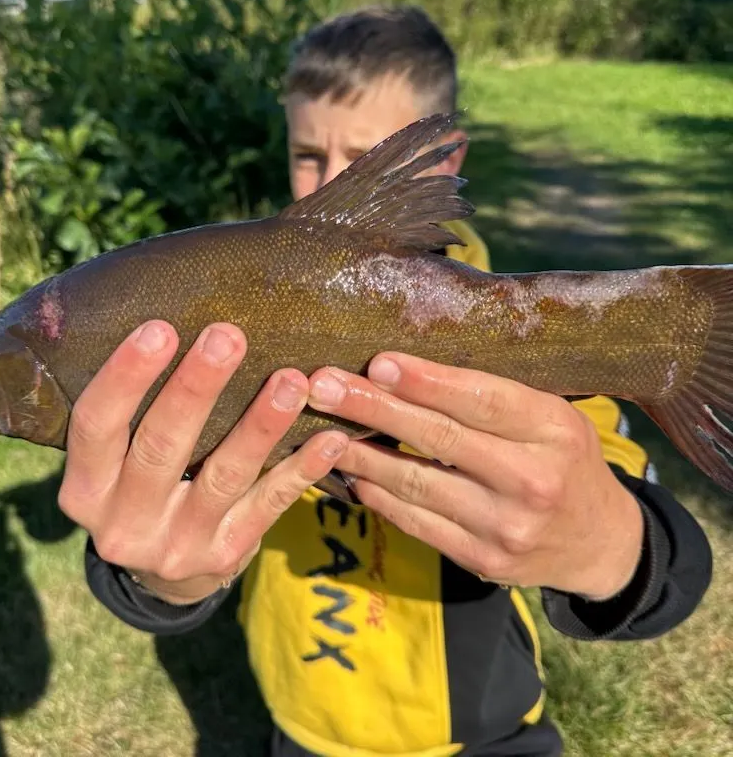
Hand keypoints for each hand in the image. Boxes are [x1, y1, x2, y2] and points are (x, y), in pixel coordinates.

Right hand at [58, 320, 347, 605]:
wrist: (166, 573)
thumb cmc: (143, 487)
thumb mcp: (117, 462)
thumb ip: (134, 412)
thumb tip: (176, 324)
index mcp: (86, 489)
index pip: (94, 426)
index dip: (125, 376)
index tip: (161, 328)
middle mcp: (124, 523)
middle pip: (161, 448)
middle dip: (196, 388)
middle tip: (228, 336)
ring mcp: (177, 546)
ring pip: (224, 476)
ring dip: (261, 424)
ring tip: (293, 380)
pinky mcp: (225, 555)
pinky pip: (269, 506)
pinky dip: (301, 470)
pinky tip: (331, 438)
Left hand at [307, 353, 643, 599]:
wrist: (599, 543)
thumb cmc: (564, 460)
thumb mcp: (551, 417)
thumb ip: (494, 398)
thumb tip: (407, 372)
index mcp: (555, 429)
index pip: (482, 399)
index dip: (426, 381)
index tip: (378, 362)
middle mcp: (533, 480)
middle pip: (439, 438)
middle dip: (374, 409)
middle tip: (323, 386)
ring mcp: (507, 527)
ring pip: (417, 483)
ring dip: (363, 455)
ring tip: (321, 430)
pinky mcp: (484, 560)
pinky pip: (418, 522)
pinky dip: (380, 496)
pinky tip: (353, 474)